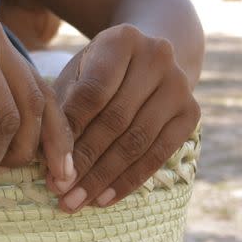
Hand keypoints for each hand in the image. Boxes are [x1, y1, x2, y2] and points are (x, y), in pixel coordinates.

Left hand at [50, 24, 199, 211]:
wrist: (149, 56)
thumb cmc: (98, 70)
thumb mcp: (75, 76)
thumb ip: (61, 110)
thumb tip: (51, 162)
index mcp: (122, 40)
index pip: (92, 93)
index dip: (71, 131)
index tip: (49, 163)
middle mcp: (158, 57)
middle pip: (115, 120)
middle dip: (84, 160)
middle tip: (58, 190)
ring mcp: (179, 85)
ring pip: (136, 142)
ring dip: (103, 177)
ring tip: (75, 201)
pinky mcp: (192, 113)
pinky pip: (158, 155)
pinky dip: (128, 180)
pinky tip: (104, 199)